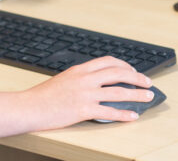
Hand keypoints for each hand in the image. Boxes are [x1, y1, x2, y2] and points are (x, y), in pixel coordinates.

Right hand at [0, 56, 154, 139]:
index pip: (109, 61)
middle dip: (137, 77)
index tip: (133, 71)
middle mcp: (85, 79)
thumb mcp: (64, 79)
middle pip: (119, 73)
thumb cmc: (43, 96)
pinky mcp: (84, 110)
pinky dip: (124, 114)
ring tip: (148, 97)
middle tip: (148, 82)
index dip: (125, 65)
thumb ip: (81, 78)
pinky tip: (133, 116)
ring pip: (118, 92)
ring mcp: (85, 94)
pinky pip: (109, 112)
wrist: (29, 107)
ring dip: (137, 94)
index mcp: (80, 69)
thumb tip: (96, 81)